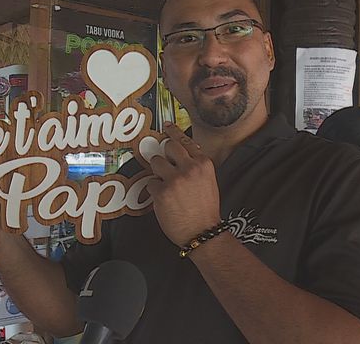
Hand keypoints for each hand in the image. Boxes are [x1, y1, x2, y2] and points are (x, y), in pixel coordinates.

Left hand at [146, 123, 220, 245]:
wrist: (203, 232)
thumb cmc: (205, 210)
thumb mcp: (208, 182)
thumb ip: (195, 166)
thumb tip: (178, 157)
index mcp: (203, 164)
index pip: (185, 141)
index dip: (174, 132)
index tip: (166, 126)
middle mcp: (189, 167)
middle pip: (169, 147)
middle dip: (165, 155)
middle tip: (165, 165)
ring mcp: (174, 179)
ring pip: (156, 162)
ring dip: (157, 171)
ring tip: (165, 184)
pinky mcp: (162, 191)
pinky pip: (150, 182)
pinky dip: (154, 190)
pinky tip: (164, 199)